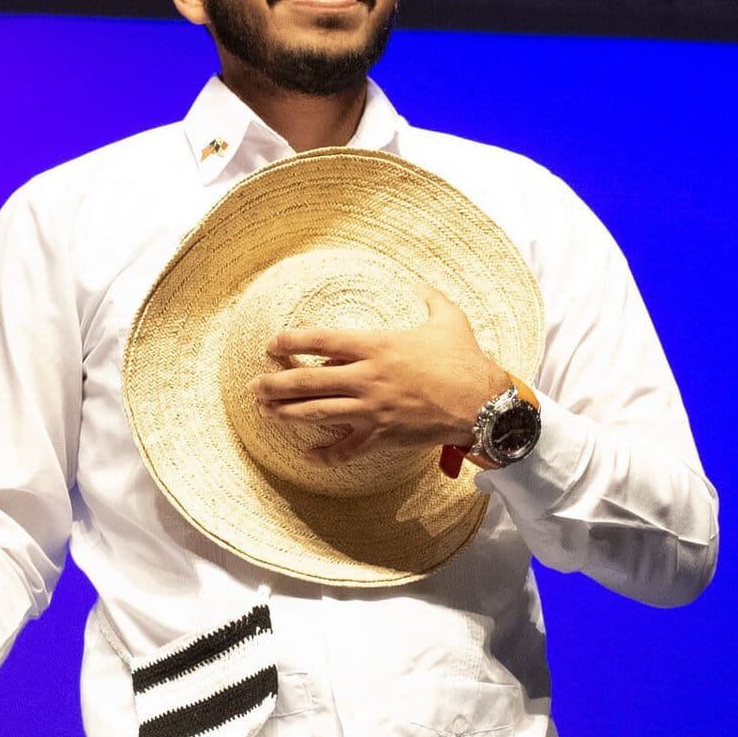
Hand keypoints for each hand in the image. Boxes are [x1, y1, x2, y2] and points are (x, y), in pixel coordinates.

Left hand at [249, 285, 508, 465]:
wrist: (484, 403)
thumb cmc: (465, 360)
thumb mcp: (449, 319)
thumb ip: (430, 297)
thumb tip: (420, 281)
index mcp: (378, 346)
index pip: (322, 340)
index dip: (291, 340)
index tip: (272, 343)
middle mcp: (368, 377)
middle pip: (308, 381)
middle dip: (275, 384)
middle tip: (254, 386)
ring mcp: (372, 409)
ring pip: (317, 413)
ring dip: (287, 414)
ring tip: (265, 412)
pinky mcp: (382, 435)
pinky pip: (346, 449)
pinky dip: (325, 455)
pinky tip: (308, 455)